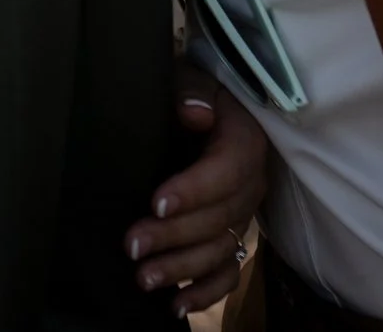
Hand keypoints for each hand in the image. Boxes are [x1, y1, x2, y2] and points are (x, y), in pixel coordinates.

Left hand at [127, 63, 269, 314]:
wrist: (210, 104)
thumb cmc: (194, 90)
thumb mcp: (192, 76)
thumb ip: (191, 90)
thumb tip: (193, 113)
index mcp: (245, 143)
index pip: (224, 172)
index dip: (192, 190)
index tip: (155, 202)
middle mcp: (251, 184)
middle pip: (218, 218)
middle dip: (174, 236)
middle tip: (132, 246)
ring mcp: (244, 214)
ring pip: (221, 250)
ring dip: (183, 269)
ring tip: (144, 279)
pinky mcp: (234, 234)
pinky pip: (229, 271)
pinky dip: (207, 292)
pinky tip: (176, 305)